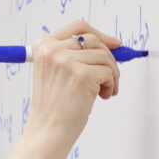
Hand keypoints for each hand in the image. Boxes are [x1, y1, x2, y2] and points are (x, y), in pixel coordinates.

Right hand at [27, 21, 121, 147]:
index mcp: (43, 46)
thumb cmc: (53, 108)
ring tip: (103, 92)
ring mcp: (67, 61)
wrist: (47, 132)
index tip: (114, 44)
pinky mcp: (82, 74)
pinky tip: (102, 97)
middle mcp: (53, 50)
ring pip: (104, 56)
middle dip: (108, 58)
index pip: (78, 26)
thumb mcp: (55, 73)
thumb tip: (111, 43)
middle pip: (94, 40)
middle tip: (108, 79)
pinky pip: (108, 71)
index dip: (99, 33)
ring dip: (111, 74)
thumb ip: (73, 55)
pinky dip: (111, 85)